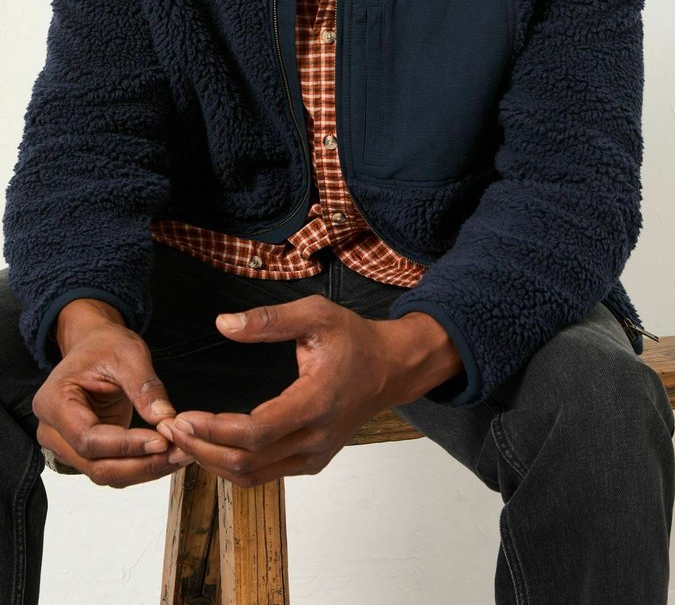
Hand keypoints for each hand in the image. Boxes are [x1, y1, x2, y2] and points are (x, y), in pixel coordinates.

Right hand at [33, 299, 191, 486]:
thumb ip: (145, 387)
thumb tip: (166, 420)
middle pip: (96, 465)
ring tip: (180, 455)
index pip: (88, 439)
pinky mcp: (86, 452)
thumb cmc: (104, 345)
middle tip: (180, 453)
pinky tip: (168, 455)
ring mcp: (67, 446)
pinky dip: (141, 465)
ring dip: (144, 469)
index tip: (163, 440)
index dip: (127, 445)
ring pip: (105, 473)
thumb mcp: (128, 355)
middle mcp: (52, 432)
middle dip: (141, 464)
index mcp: (54, 403)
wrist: (93, 345)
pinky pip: (113, 467)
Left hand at [159, 295, 461, 486]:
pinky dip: (232, 466)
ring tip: (181, 439)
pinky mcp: (311, 461)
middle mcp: (316, 438)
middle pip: (247, 462)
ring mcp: (314, 455)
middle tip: (169, 428)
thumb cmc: (353, 338)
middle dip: (202, 448)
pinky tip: (210, 446)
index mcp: (317, 402)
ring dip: (212, 461)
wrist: (390, 368)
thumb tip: (223, 324)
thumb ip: (270, 320)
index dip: (214, 430)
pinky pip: (264, 474)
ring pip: (253, 476)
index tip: (181, 416)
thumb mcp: (316, 314)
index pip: (256, 432)